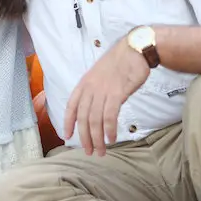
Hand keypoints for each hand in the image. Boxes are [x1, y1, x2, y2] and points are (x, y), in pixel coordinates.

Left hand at [64, 38, 150, 156]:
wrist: (134, 49)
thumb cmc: (120, 62)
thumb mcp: (101, 74)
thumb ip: (96, 90)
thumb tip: (95, 107)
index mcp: (85, 83)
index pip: (71, 105)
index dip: (68, 122)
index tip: (66, 136)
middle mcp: (91, 88)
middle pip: (83, 117)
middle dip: (85, 137)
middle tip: (89, 151)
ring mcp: (103, 90)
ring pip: (95, 120)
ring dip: (97, 138)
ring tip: (101, 151)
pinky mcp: (116, 93)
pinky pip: (109, 116)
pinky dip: (109, 130)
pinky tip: (112, 138)